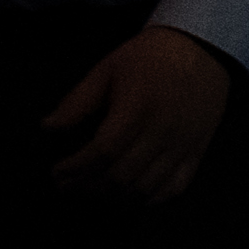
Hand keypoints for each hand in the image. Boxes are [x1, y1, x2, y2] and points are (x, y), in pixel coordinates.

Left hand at [37, 26, 237, 204]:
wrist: (201, 50)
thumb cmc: (147, 57)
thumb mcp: (106, 70)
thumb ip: (77, 101)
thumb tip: (47, 128)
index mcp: (137, 109)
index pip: (103, 151)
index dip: (76, 167)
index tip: (56, 172)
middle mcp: (163, 131)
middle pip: (123, 175)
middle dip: (89, 187)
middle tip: (68, 187)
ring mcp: (184, 144)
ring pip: (147, 187)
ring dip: (116, 197)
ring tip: (93, 193)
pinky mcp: (198, 151)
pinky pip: (177, 187)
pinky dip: (152, 199)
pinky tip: (131, 198)